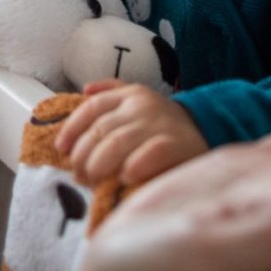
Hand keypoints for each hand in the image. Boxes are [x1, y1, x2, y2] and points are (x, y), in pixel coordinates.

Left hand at [56, 80, 208, 184]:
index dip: (72, 128)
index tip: (61, 149)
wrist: (209, 130)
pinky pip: (150, 154)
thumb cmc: (163, 122)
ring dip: (99, 163)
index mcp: (130, 94)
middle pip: (101, 129)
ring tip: (91, 180)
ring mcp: (159, 124)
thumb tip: (85, 90)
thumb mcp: (139, 99)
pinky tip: (124, 178)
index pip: (92, 108)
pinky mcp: (177, 145)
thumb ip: (111, 93)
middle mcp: (142, 106)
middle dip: (83, 154)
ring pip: (117, 142)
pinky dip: (134, 166)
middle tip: (78, 175)